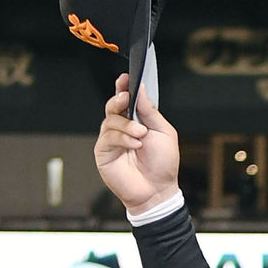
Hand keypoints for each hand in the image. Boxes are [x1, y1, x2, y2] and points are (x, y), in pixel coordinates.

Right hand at [94, 73, 179, 214]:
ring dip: (127, 125)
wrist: (158, 190)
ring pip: (110, 120)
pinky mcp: (104, 152)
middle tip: (127, 98)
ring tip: (141, 135)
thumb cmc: (162, 164)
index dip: (124, 87)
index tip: (126, 78)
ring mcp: (112, 140)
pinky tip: (134, 144)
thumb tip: (140, 89)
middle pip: (113, 105)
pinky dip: (122, 138)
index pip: (126, 99)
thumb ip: (150, 111)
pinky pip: (108, 137)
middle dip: (120, 99)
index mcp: (137, 120)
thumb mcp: (163, 132)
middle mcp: (122, 128)